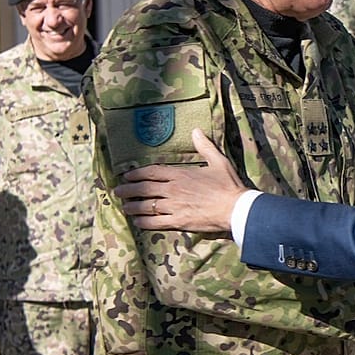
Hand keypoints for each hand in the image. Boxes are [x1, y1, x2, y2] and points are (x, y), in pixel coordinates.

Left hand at [116, 128, 247, 232]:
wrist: (236, 209)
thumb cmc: (228, 185)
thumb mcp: (218, 161)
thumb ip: (205, 146)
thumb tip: (196, 131)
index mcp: (180, 174)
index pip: (152, 171)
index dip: (137, 173)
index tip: (127, 175)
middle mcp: (173, 190)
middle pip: (144, 188)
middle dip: (128, 190)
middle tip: (117, 192)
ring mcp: (174, 206)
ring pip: (146, 206)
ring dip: (132, 206)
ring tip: (124, 207)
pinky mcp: (178, 222)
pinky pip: (155, 223)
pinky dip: (143, 222)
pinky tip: (137, 222)